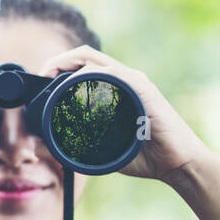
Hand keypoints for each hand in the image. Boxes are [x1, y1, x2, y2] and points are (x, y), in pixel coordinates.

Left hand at [35, 45, 212, 182]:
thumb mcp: (102, 150)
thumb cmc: (145, 156)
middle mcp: (125, 80)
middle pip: (86, 55)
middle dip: (59, 60)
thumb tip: (42, 147)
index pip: (83, 66)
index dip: (59, 66)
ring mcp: (135, 83)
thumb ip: (75, 146)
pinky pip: (117, 75)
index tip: (40, 81)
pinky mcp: (144, 91)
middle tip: (42, 74)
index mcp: (115, 89)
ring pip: (97, 61)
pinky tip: (79, 82)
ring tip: (52, 74)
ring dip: (71, 63)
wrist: (178, 163)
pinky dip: (96, 75)